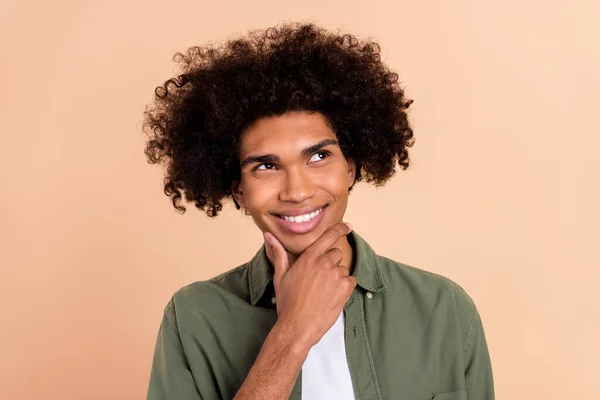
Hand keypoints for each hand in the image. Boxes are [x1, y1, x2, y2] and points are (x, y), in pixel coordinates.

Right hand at [263, 222, 356, 347]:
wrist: (297, 326)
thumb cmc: (287, 302)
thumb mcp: (280, 276)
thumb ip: (278, 253)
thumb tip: (268, 236)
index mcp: (308, 258)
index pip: (327, 237)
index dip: (340, 229)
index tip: (348, 227)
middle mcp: (324, 263)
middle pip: (336, 254)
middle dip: (331, 263)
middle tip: (321, 280)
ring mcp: (336, 275)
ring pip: (343, 269)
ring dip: (337, 277)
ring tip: (324, 292)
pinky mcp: (345, 288)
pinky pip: (351, 281)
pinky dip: (345, 287)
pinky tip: (332, 297)